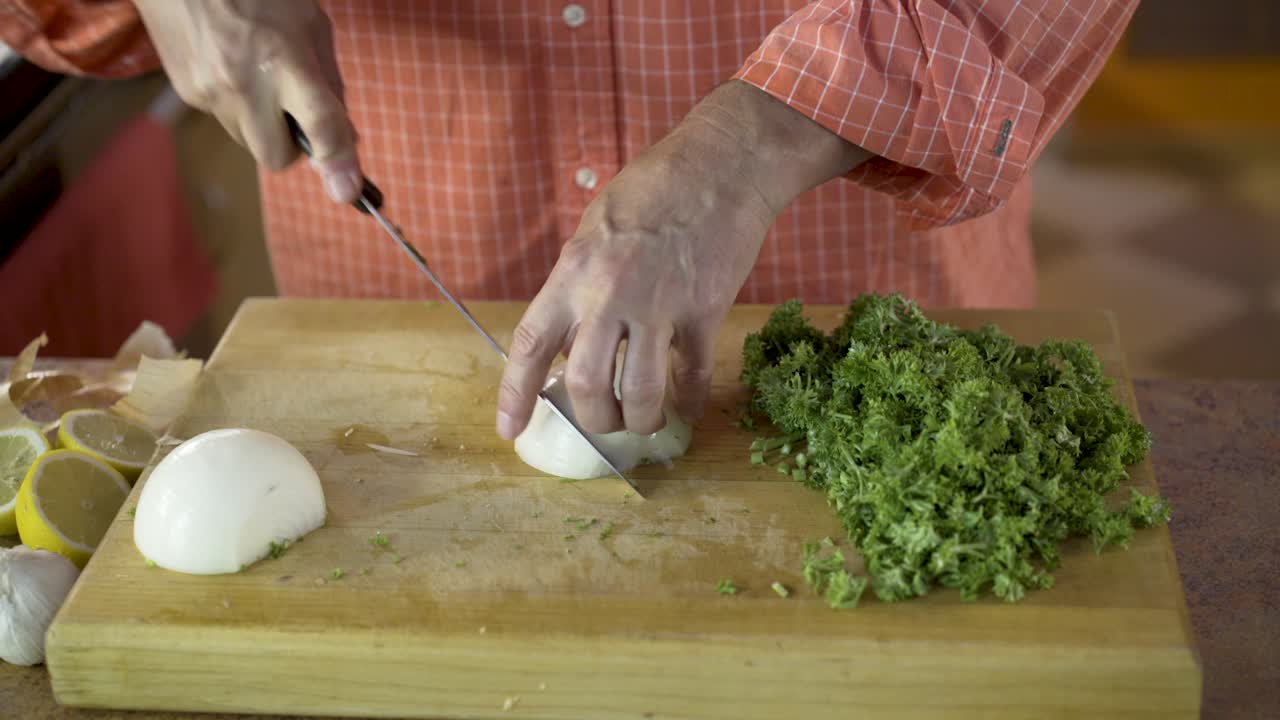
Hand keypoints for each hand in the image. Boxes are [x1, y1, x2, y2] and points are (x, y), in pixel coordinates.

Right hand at [132, 0, 361, 202]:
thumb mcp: (311, 25)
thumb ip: (331, 85)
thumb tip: (346, 140)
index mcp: (283, 60)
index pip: (319, 124)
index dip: (338, 161)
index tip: (347, 191)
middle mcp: (243, 84)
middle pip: (277, 158)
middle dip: (293, 146)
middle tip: (296, 112)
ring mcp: (209, 92)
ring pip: (251, 143)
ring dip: (264, 126)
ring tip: (260, 77)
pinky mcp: (186, 94)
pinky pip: (226, 121)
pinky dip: (239, 107)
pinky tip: (233, 67)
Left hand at [496, 81, 871, 439]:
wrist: (720, 165)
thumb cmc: (652, 189)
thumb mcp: (592, 230)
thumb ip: (577, 284)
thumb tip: (567, 340)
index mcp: (573, 272)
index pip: (531, 344)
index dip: (515, 395)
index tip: (509, 430)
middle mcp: (610, 293)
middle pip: (586, 384)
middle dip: (595, 418)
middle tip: (605, 420)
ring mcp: (660, 305)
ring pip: (642, 392)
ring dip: (641, 418)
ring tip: (645, 419)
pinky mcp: (705, 311)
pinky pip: (693, 374)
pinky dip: (689, 400)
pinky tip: (686, 406)